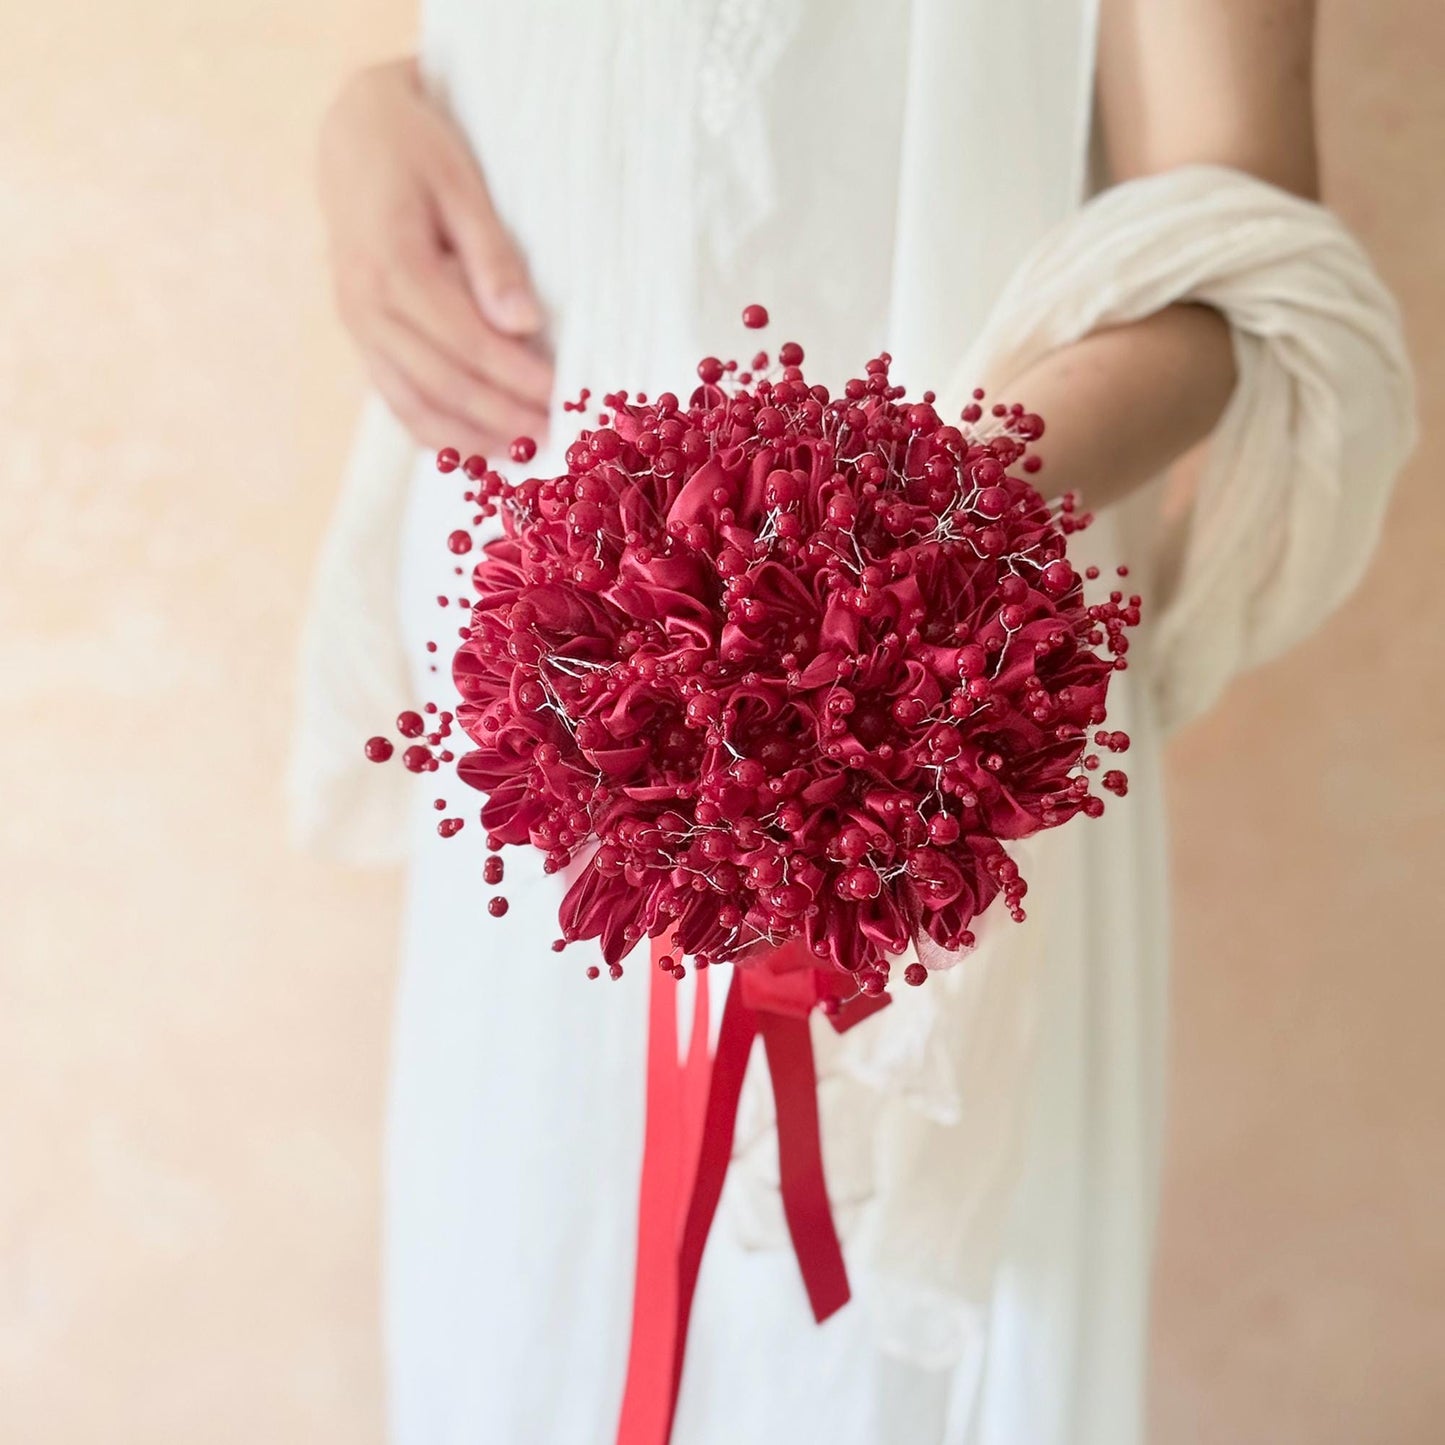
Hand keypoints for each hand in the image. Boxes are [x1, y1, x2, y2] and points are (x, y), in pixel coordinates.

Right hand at [318, 59, 552, 457]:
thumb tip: (524, 324)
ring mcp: (357, 327)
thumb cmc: (414, 151)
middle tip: (553, 435)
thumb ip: (491, 257)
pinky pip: (395, 399)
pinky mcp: (360, 338)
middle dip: (500, 416)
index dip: (514, 376)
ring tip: (521, 452)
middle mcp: (365, 306)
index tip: (559, 395)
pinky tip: (474, 447)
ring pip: (413, 404)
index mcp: (392, 265)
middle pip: (440, 382)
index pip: (464, 341)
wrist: (351, 135)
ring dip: (468, 438)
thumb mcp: (461, 184)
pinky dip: (434, 431)